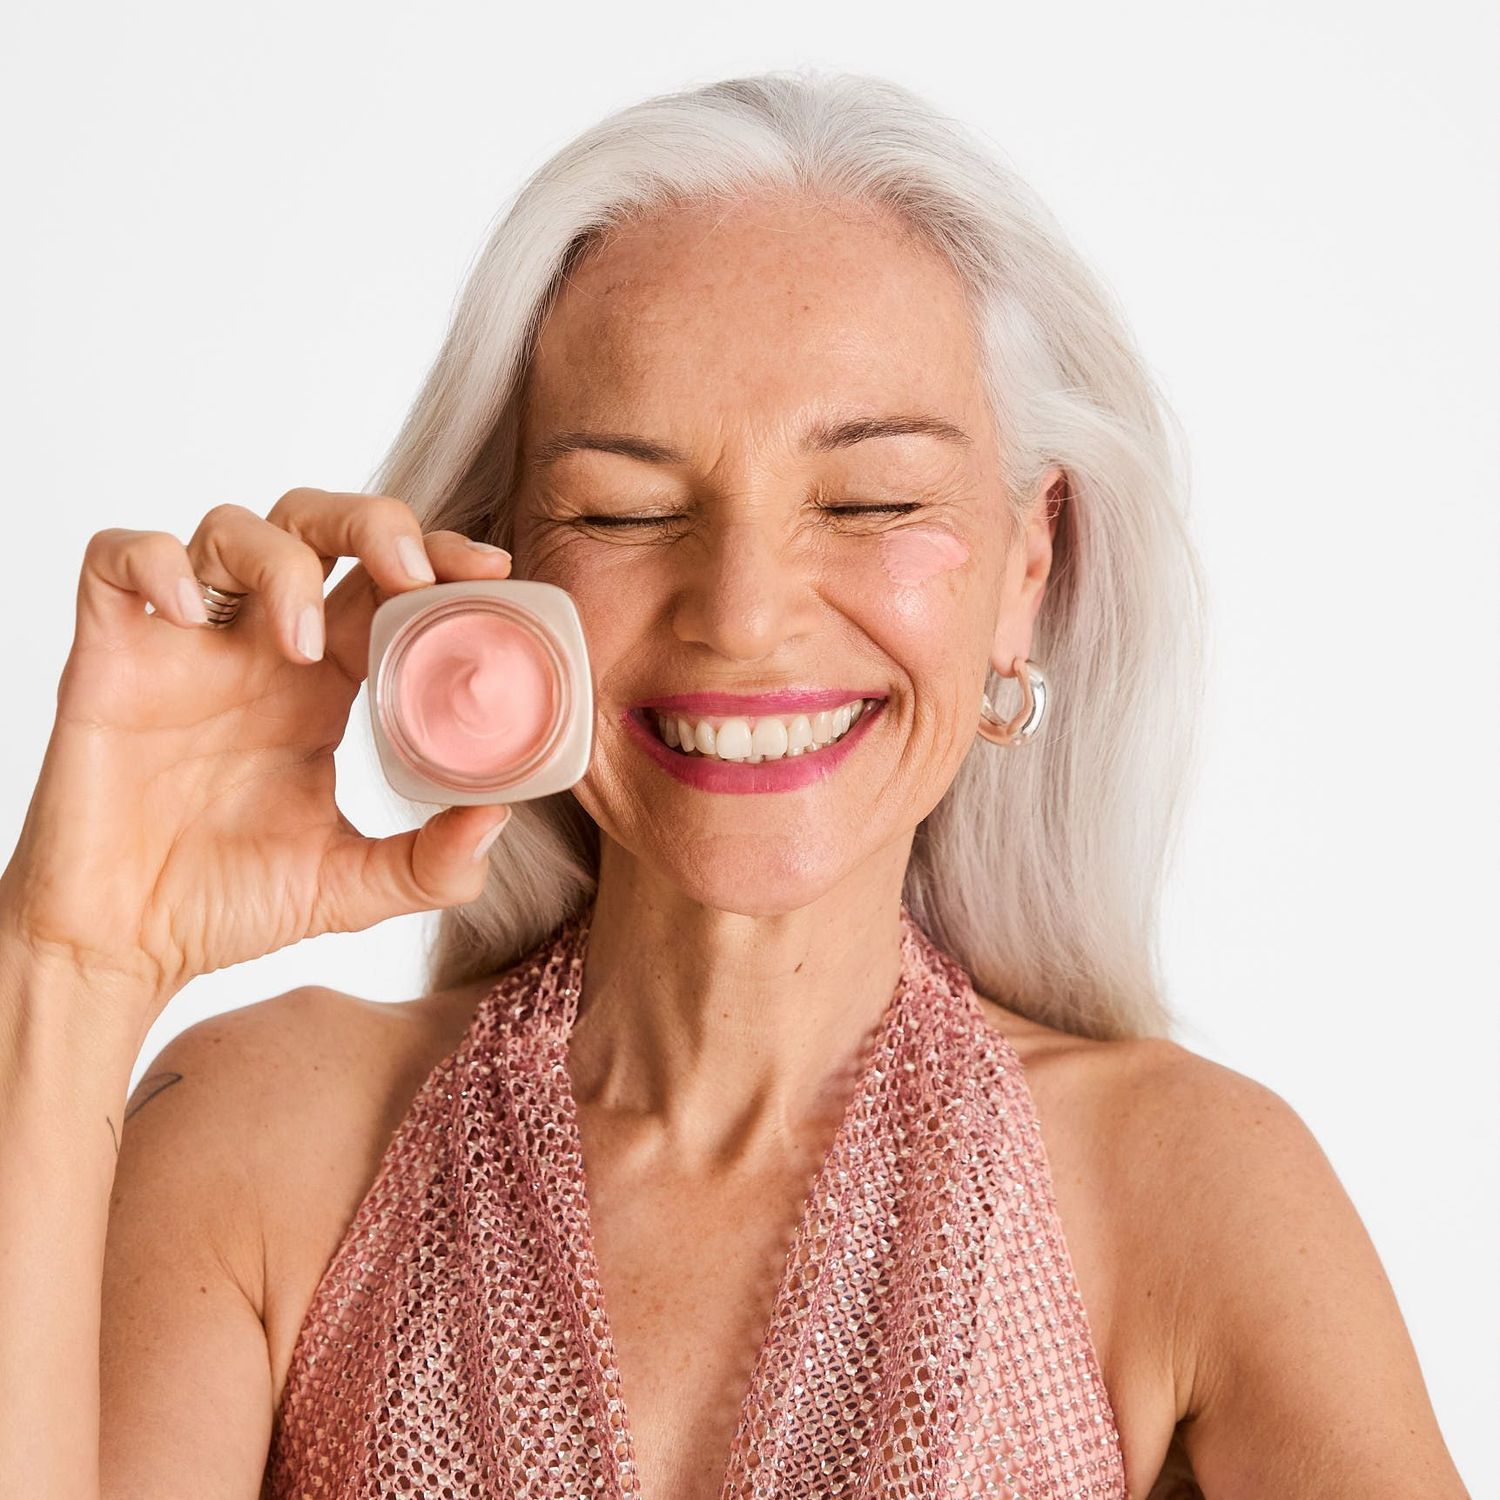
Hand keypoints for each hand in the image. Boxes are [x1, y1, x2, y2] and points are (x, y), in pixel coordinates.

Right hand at [0, 488, 517, 1020]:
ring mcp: (185, 645)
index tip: (489, 569)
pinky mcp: (110, 655)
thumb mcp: (351, 888)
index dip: (439, 558)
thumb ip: (432, 864)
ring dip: (281, 562)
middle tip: (411, 575)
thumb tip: (499, 817)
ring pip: (231, 528)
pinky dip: (155, 563)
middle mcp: (261, 647)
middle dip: (374, 522)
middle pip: (319, 524)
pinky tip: (187, 615)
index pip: (388, 582)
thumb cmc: (227, 902)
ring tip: (302, 643)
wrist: (123, 945)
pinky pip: (116, 561)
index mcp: (326, 684)